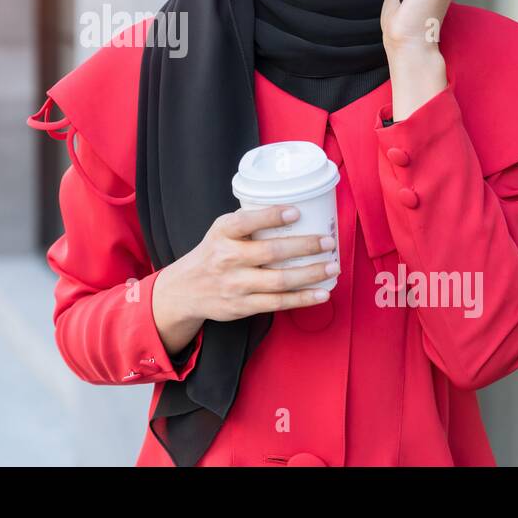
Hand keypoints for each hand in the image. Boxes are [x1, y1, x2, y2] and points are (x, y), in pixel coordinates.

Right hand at [152, 206, 336, 351]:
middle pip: (270, 252)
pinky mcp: (243, 306)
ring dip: (310, 274)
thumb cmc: (213, 254)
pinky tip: (322, 293)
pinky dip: (303, 298)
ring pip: (279, 280)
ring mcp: (236, 285)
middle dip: (304, 246)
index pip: (245, 222)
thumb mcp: (220, 231)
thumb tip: (293, 211)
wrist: (185, 290)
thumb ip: (248, 223)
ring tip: (332, 267)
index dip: (271, 216)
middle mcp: (227, 258)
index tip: (296, 212)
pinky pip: (278, 303)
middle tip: (328, 242)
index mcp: (222, 233)